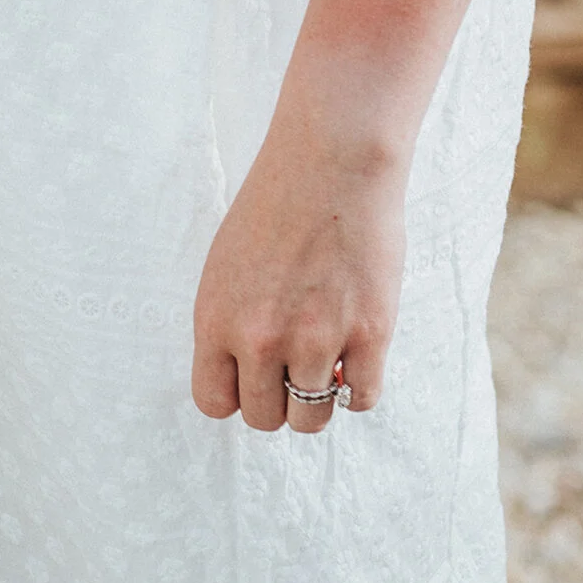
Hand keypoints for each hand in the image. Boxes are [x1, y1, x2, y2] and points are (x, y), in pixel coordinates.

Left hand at [190, 124, 404, 433]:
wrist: (332, 163)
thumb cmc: (276, 205)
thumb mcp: (227, 265)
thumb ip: (230, 322)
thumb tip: (244, 375)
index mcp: (215, 319)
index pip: (214, 401)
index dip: (236, 395)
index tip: (252, 379)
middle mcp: (259, 338)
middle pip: (264, 417)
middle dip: (278, 400)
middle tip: (293, 369)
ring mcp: (315, 341)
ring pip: (311, 418)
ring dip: (319, 398)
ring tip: (325, 363)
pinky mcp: (368, 336)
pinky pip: (361, 399)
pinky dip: (359, 388)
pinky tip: (356, 359)